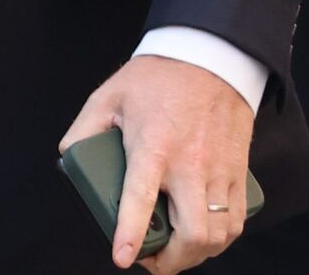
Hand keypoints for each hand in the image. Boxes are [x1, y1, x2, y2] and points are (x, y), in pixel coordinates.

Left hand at [60, 55, 254, 272]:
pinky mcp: (239, 170)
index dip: (132, 234)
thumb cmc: (159, 75)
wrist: (210, 54)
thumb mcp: (109, 95)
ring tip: (177, 251)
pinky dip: (221, 237)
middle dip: (171, 262)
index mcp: (152, 146)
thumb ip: (85, 129)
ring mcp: (218, 169)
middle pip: (192, 233)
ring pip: (218, 234)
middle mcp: (190, 163)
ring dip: (197, 254)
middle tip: (152, 261)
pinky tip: (205, 235)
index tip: (123, 258)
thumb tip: (69, 157)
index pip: (141, 199)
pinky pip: (236, 219)